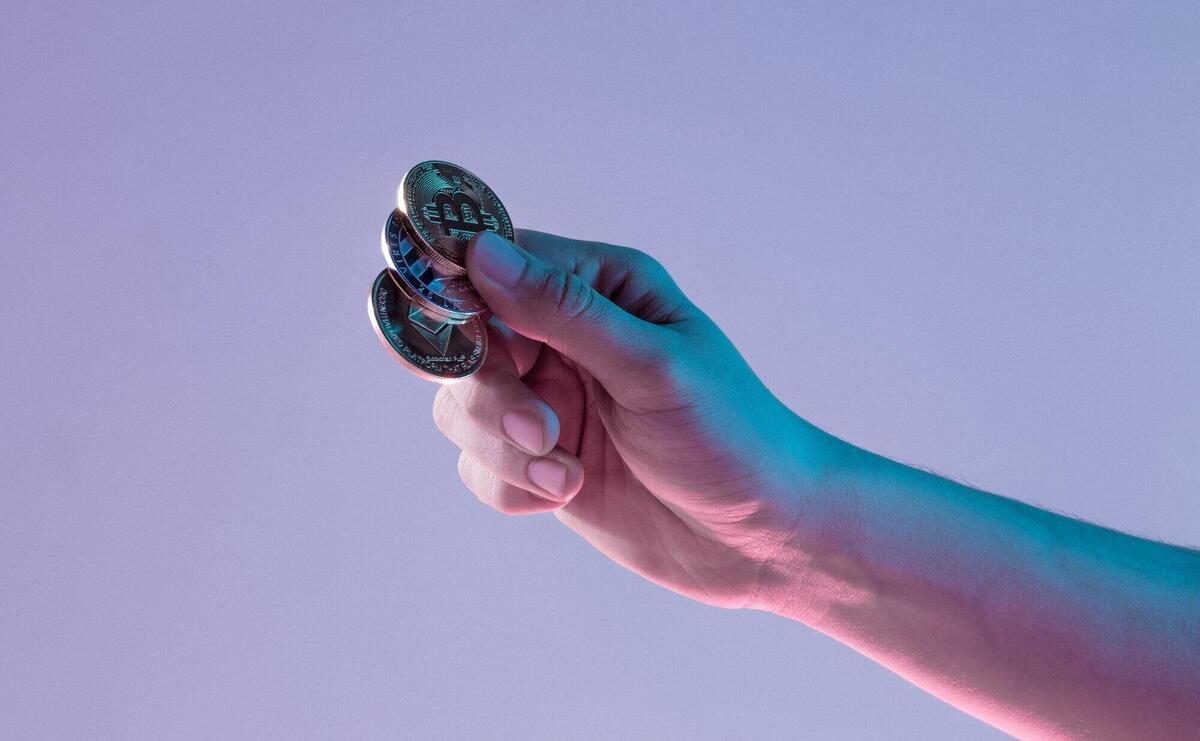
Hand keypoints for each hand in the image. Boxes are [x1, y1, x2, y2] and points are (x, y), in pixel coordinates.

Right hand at [432, 229, 840, 608]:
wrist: (761, 537)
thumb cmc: (730, 435)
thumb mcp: (652, 365)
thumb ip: (563, 311)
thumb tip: (480, 252)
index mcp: (599, 287)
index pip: (497, 260)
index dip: (456, 288)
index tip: (439, 324)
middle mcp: (563, 336)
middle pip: (465, 340)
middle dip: (490, 395)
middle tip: (543, 431)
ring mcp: (547, 399)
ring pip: (461, 408)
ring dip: (504, 449)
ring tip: (567, 474)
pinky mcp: (538, 459)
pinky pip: (479, 465)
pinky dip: (512, 486)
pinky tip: (568, 493)